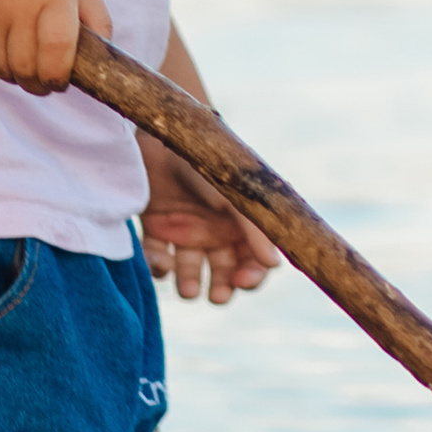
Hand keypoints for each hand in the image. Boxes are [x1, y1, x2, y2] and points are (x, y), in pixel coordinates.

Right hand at [0, 0, 108, 91]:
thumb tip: (103, 59)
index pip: (57, 48)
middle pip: (28, 68)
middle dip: (40, 83)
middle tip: (45, 77)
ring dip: (16, 77)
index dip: (60, 75)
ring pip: (3, 71)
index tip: (62, 80)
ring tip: (23, 60)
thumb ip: (95, 13)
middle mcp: (16, 1)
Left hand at [140, 137, 280, 304]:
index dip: (252, 276)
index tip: (242, 281)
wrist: (164, 135)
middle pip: (224, 273)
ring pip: (191, 272)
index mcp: (240, 223)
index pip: (254, 260)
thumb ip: (254, 230)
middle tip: (217, 296)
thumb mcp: (234, 197)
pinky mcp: (156, 227)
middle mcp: (215, 231)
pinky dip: (159, 267)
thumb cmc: (207, 163)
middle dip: (222, 288)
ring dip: (190, 285)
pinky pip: (159, 258)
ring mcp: (185, 230)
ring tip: (188, 289)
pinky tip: (162, 262)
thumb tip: (275, 265)